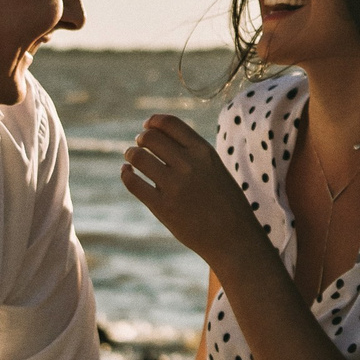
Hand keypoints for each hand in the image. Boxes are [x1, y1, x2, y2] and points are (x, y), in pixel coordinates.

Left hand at [120, 115, 263, 268]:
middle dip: (141, 138)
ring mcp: (175, 186)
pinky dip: (125, 173)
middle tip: (139, 144)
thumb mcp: (215, 168)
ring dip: (131, 154)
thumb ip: (192, 152)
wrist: (233, 238)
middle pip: (150, 137)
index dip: (153, 121)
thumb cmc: (225, 203)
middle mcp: (189, 165)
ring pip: (138, 157)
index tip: (147, 126)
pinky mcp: (162, 207)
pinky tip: (126, 172)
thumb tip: (158, 137)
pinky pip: (133, 182)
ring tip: (131, 158)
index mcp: (204, 152)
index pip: (170, 123)